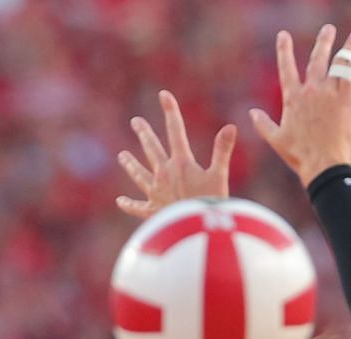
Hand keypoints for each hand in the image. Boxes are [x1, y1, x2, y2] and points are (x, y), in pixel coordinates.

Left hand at [116, 89, 236, 217]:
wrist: (193, 231)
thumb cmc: (209, 204)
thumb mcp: (219, 176)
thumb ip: (222, 150)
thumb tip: (231, 126)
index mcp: (180, 162)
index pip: (175, 130)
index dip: (170, 111)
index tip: (163, 95)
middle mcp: (163, 174)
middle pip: (151, 149)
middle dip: (144, 133)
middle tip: (135, 121)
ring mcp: (155, 192)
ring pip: (139, 174)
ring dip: (130, 164)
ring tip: (122, 155)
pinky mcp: (152, 211)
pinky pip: (137, 207)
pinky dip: (129, 204)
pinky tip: (120, 201)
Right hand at [250, 26, 350, 187]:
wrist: (323, 162)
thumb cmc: (299, 155)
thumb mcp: (276, 139)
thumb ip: (263, 124)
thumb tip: (251, 112)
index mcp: (292, 98)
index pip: (286, 68)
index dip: (284, 50)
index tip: (283, 36)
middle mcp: (310, 90)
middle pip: (317, 59)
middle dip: (323, 42)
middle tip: (328, 29)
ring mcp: (329, 92)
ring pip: (339, 62)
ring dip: (346, 46)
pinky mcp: (346, 98)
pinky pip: (350, 74)